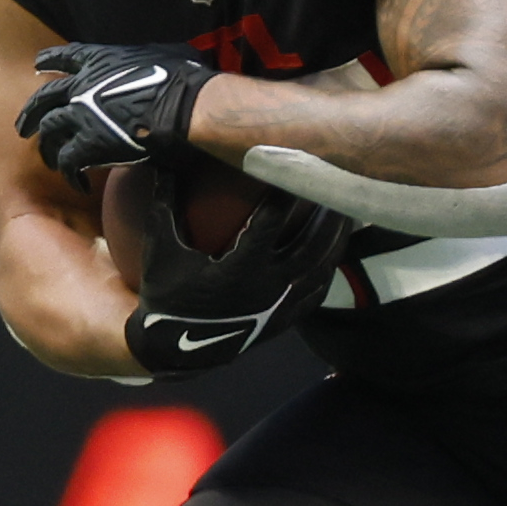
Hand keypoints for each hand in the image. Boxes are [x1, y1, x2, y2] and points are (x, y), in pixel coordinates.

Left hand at [20, 42, 216, 176]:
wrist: (186, 107)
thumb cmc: (182, 80)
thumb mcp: (165, 53)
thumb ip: (151, 57)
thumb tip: (167, 57)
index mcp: (99, 61)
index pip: (65, 57)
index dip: (49, 60)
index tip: (38, 65)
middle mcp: (81, 85)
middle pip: (44, 98)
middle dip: (31, 113)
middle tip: (22, 126)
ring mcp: (80, 115)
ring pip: (49, 131)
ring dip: (46, 146)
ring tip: (46, 158)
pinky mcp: (88, 144)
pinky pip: (68, 162)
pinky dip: (70, 174)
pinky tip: (77, 182)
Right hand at [120, 177, 349, 374]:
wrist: (177, 349)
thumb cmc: (165, 293)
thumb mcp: (161, 248)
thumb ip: (165, 202)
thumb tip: (164, 156)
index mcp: (239, 269)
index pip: (271, 221)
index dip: (284, 191)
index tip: (293, 161)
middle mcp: (268, 288)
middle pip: (311, 242)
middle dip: (325, 209)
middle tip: (335, 177)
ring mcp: (282, 305)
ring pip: (321, 265)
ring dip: (336, 235)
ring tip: (346, 205)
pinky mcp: (288, 318)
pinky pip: (318, 288)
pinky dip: (329, 264)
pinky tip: (335, 244)